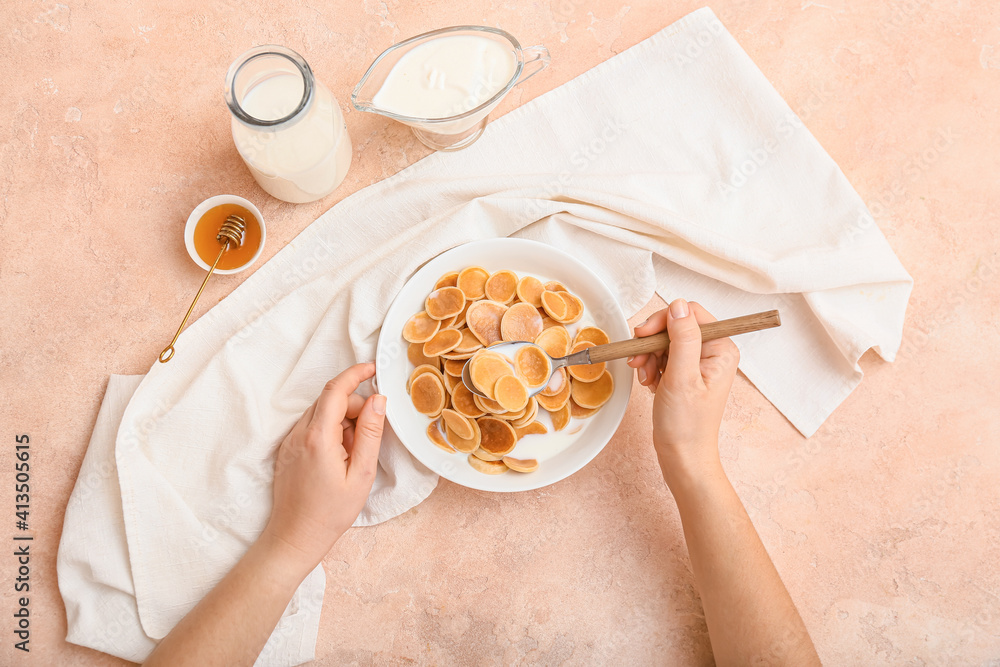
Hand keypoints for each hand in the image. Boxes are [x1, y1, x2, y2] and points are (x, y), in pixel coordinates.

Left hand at [261, 362, 385, 574]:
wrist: (294, 537)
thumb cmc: (330, 512)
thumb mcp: (361, 474)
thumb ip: (370, 433)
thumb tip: (378, 400)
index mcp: (318, 437)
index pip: (336, 390)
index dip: (356, 374)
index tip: (373, 368)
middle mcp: (298, 434)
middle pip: (329, 400)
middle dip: (354, 405)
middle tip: (369, 433)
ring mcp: (289, 441)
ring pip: (320, 412)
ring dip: (341, 419)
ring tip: (352, 453)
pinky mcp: (286, 450)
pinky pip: (310, 427)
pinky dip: (328, 431)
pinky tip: (337, 457)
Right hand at [628, 299, 739, 486]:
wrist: (682, 455)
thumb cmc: (687, 424)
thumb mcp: (682, 377)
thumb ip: (683, 338)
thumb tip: (679, 305)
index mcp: (721, 348)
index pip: (690, 314)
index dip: (663, 321)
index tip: (643, 337)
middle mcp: (713, 352)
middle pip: (675, 326)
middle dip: (652, 343)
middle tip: (639, 361)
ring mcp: (699, 362)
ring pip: (665, 341)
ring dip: (649, 356)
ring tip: (646, 378)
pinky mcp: (685, 373)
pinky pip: (662, 356)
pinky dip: (651, 366)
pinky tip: (650, 383)